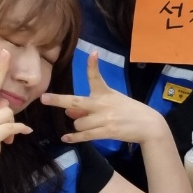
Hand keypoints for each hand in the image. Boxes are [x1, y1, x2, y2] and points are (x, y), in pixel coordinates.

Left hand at [41, 52, 171, 146]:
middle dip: (59, 100)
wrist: (149, 125)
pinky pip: (85, 136)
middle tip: (44, 99)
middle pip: (75, 102)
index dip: (93, 65)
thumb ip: (89, 107)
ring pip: (78, 123)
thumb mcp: (112, 103)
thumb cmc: (130, 111)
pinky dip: (74, 138)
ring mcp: (104, 118)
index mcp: (105, 93)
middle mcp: (102, 104)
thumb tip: (68, 112)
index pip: (96, 77)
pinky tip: (66, 138)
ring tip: (90, 126)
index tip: (93, 53)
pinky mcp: (107, 132)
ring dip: (79, 126)